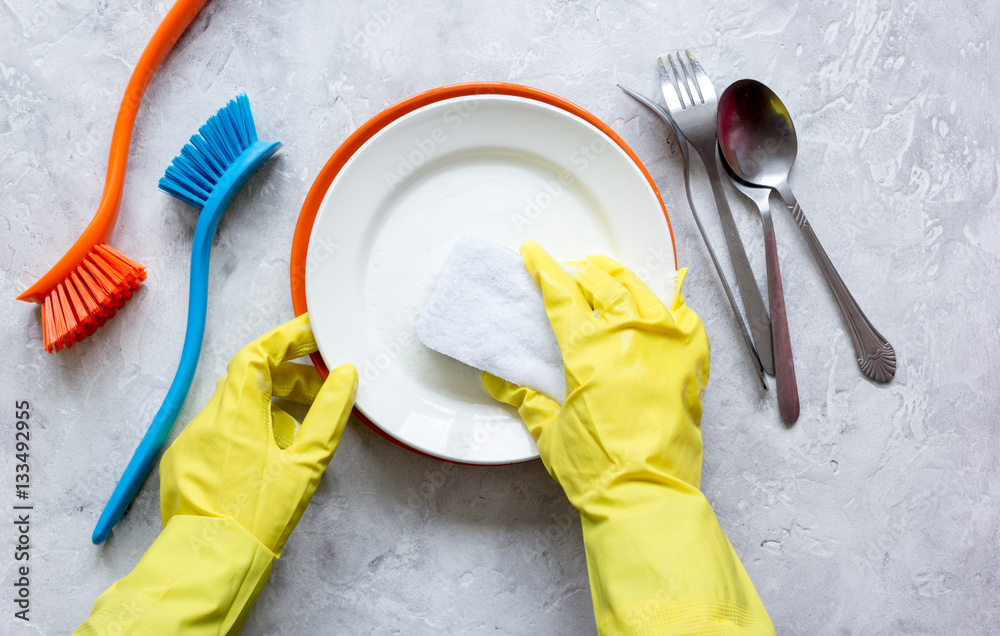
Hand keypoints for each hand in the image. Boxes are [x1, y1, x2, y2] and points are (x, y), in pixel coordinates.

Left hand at [160, 312, 357, 554]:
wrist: (211, 562)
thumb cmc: (259, 516)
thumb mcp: (307, 462)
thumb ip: (329, 413)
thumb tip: (344, 376)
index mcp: (236, 412)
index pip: (257, 354)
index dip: (286, 339)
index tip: (313, 336)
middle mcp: (206, 420)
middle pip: (248, 380)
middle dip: (287, 377)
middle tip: (320, 389)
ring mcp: (191, 443)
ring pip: (235, 408)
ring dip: (269, 407)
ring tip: (301, 430)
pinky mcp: (184, 466)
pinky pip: (219, 433)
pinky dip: (247, 432)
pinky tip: (268, 459)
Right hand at [483, 241, 709, 508]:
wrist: (646, 493)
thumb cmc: (597, 467)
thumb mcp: (549, 429)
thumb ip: (525, 397)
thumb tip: (496, 380)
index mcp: (588, 348)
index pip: (561, 293)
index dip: (544, 269)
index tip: (534, 253)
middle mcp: (629, 335)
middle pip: (603, 283)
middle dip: (583, 270)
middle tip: (572, 268)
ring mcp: (666, 344)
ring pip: (642, 292)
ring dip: (621, 278)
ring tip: (608, 272)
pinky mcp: (691, 362)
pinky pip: (684, 317)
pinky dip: (670, 305)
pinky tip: (661, 302)